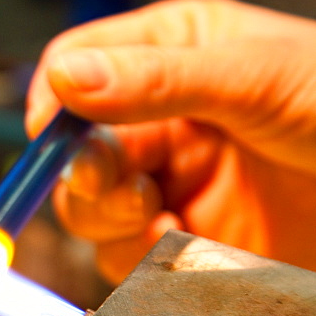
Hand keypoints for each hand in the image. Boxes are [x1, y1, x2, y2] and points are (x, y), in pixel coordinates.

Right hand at [27, 0, 315, 281]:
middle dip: (85, 173)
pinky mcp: (184, 244)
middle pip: (70, 150)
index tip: (59, 135)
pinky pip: (125, 258)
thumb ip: (157, 79)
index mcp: (169, 56)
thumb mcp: (258, 77)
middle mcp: (159, 121)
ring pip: (89, 210)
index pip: (73, 70)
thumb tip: (67, 82)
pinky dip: (139, 259)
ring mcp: (171, 184)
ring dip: (111, 218)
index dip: (56, 105)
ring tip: (162, 217)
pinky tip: (179, 244)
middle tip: (119, 184)